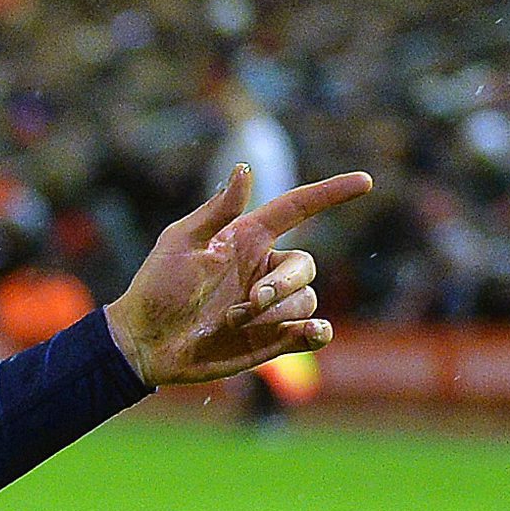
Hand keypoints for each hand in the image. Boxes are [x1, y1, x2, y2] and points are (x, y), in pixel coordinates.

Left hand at [104, 167, 372, 386]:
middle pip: (306, 264)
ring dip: (278, 312)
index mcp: (246, 239)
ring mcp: (271, 306)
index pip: (298, 209)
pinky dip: (318, 331)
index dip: (331, 194)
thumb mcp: (181, 242)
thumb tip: (245, 167)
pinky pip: (315, 331)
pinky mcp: (274, 340)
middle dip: (285, 283)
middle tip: (250, 301)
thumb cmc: (157, 288)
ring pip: (307, 300)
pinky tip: (309, 332)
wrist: (145, 342)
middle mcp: (265, 270)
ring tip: (235, 322)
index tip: (365, 181)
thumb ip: (217, 210)